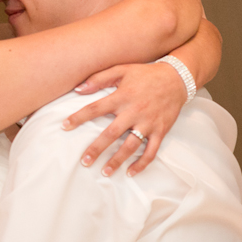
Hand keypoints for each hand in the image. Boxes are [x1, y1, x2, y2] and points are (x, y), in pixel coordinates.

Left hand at [62, 62, 187, 176]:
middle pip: (111, 133)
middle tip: (84, 161)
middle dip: (96, 148)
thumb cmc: (146, 74)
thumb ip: (99, 78)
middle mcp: (134, 112)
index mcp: (122, 96)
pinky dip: (142, 164)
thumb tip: (78, 88)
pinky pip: (151, 151)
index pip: (95, 109)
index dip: (79, 118)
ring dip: (117, 160)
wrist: (177, 78)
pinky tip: (131, 172)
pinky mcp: (160, 131)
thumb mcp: (122, 69)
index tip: (64, 127)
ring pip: (130, 146)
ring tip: (105, 172)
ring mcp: (148, 123)